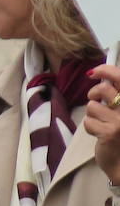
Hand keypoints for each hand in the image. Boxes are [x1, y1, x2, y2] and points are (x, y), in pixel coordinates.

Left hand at [85, 65, 119, 183]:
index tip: (93, 72)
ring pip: (92, 106)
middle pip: (103, 89)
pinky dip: (90, 127)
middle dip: (93, 93)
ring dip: (92, 114)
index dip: (106, 70)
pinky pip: (88, 121)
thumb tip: (98, 76)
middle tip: (95, 100)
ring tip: (101, 123)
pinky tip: (100, 134)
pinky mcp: (109, 133)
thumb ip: (116, 95)